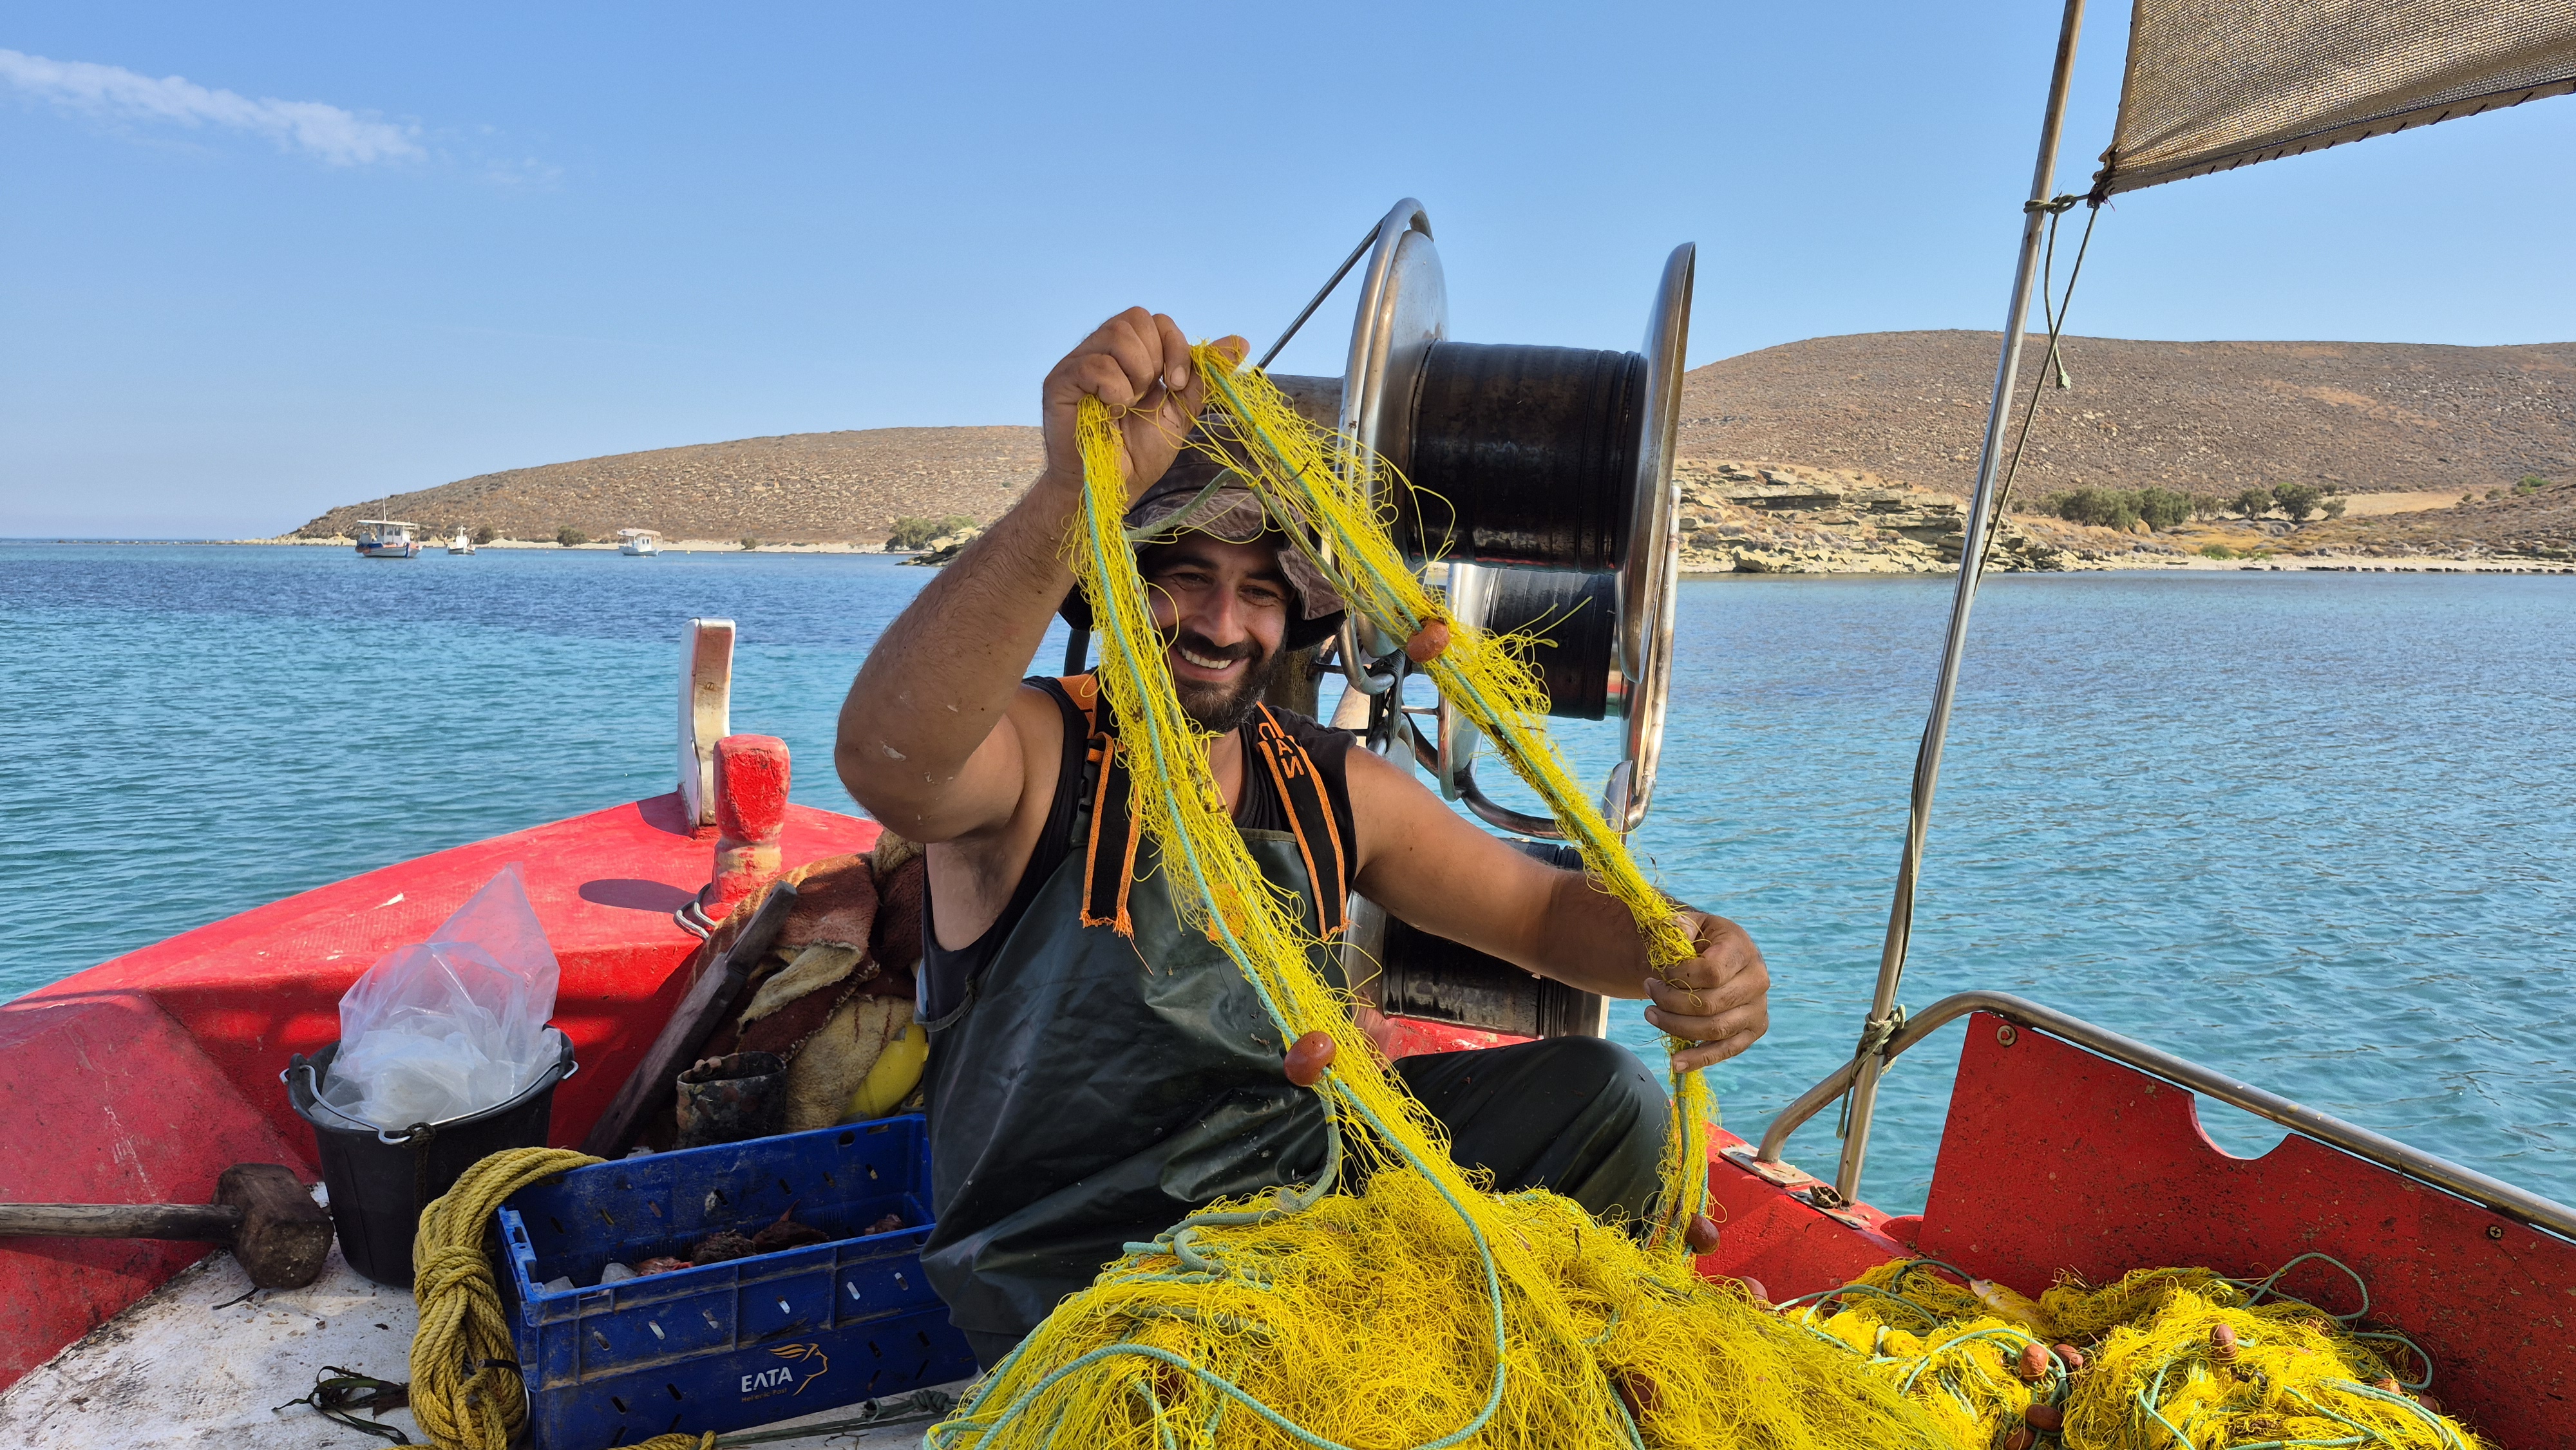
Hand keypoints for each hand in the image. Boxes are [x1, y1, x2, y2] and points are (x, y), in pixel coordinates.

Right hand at [1039, 308, 1248, 503]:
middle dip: (1156, 358)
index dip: (1175, 346)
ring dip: (1136, 374)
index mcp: (1130, 355)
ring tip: (1129, 404)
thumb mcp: (1181, 411)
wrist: (1113, 487)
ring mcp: (1078, 363)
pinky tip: (1112, 410)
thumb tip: (1241, 343)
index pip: (1156, 320)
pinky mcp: (1060, 382)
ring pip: (1115, 334)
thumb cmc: (1139, 452)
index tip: (1177, 384)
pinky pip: (1093, 364)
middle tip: (1149, 395)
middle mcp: (1102, 351)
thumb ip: (1203, 376)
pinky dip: (1114, 388)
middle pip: (1136, 318)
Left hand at [1641, 911, 1768, 1071]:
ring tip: (1650, 1014)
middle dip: (1671, 1002)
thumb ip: (1677, 926)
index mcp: (1743, 949)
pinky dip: (1700, 1059)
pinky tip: (1676, 1063)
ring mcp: (1758, 1009)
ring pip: (1715, 1029)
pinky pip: (1726, 1050)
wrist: (1720, 953)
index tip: (1662, 971)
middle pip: (1710, 1004)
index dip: (1680, 976)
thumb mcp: (1689, 923)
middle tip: (1648, 990)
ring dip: (1676, 1027)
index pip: (1711, 972)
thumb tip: (1673, 939)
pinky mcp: (1752, 1031)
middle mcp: (1758, 980)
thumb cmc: (1701, 939)